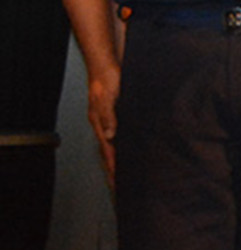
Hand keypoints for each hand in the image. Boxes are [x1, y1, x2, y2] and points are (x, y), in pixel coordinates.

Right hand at [85, 63, 119, 188]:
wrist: (106, 61)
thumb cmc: (107, 77)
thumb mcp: (109, 97)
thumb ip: (109, 115)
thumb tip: (111, 135)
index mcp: (100, 123)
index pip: (107, 151)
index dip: (113, 168)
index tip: (116, 184)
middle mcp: (103, 124)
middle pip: (108, 152)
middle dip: (113, 170)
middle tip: (120, 188)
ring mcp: (109, 119)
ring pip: (113, 145)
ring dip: (118, 160)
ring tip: (125, 175)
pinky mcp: (117, 112)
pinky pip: (119, 134)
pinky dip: (124, 145)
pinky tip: (132, 149)